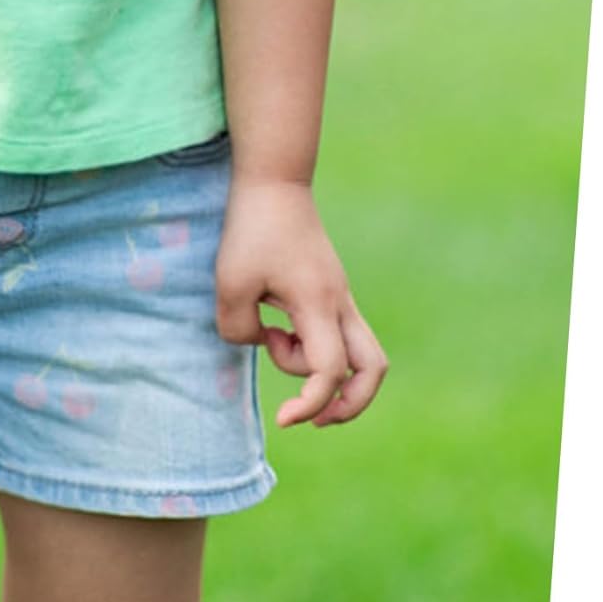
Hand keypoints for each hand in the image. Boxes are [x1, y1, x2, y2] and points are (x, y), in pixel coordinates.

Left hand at [214, 179, 387, 425]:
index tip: (283, 418)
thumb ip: (239, 329)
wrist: (274, 182)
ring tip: (273, 342)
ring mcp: (340, 297)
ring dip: (322, 371)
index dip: (311, 403)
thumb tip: (261, 342)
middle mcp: (339, 304)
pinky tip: (275, 328)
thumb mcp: (229, 283)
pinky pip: (338, 336)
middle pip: (373, 370)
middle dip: (349, 405)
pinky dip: (313, 348)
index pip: (330, 371)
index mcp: (317, 304)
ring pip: (360, 355)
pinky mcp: (331, 291)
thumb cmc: (250, 229)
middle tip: (310, 417)